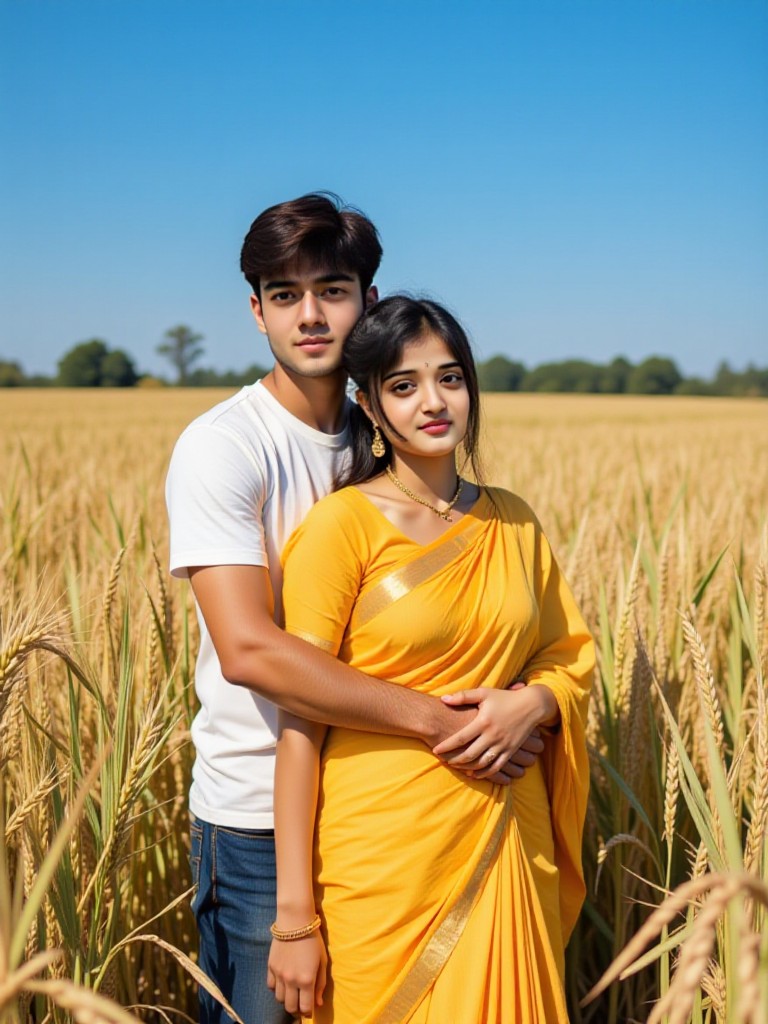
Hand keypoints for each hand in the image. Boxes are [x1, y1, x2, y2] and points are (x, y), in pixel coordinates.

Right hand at [267, 931, 326, 1016]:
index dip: (308, 1012)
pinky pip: (271, 987)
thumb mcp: (322, 962)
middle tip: (301, 1004)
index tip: (310, 1010)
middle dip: (297, 1010)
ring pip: (280, 999)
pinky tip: (283, 983)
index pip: (305, 1007)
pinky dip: (277, 989)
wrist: (295, 922)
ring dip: (287, 999)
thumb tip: (318, 1004)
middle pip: (290, 1007)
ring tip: (293, 993)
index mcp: (307, 980)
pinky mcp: (270, 967)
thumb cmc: (313, 940)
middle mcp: (291, 980)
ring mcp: (279, 974)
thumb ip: (321, 984)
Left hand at [433, 685, 555, 780]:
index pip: (461, 738)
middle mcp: (493, 735)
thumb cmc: (504, 697)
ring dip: (467, 768)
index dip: (447, 746)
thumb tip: (443, 699)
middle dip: (455, 760)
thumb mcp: (484, 693)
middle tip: (444, 761)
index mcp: (484, 721)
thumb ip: (463, 696)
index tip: (436, 750)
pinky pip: (496, 766)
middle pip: (470, 754)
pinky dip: (484, 773)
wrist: (531, 705)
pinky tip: (474, 773)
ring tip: (456, 766)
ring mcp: (503, 745)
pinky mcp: (510, 751)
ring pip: (482, 763)